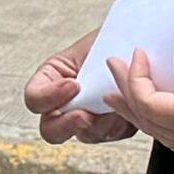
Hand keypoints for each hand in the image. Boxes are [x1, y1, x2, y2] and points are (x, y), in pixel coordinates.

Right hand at [26, 30, 137, 145]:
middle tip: (86, 115)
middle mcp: (66, 103)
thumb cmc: (115, 38)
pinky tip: (130, 106)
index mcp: (52, 78)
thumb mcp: (92, 46)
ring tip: (119, 101)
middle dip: (68, 124)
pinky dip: (123, 123)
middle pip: (51, 130)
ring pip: (86, 135)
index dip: (48, 97)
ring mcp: (88, 117)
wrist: (139, 41)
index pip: (34, 99)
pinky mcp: (112, 126)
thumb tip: (89, 84)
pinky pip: (113, 134)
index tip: (73, 84)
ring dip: (103, 122)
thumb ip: (85, 65)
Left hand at [119, 44, 173, 163]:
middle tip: (109, 79)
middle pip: (155, 126)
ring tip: (124, 95)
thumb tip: (167, 80)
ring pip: (169, 136)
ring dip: (145, 113)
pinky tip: (161, 107)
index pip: (152, 106)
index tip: (129, 58)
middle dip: (129, 100)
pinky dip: (168, 121)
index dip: (135, 82)